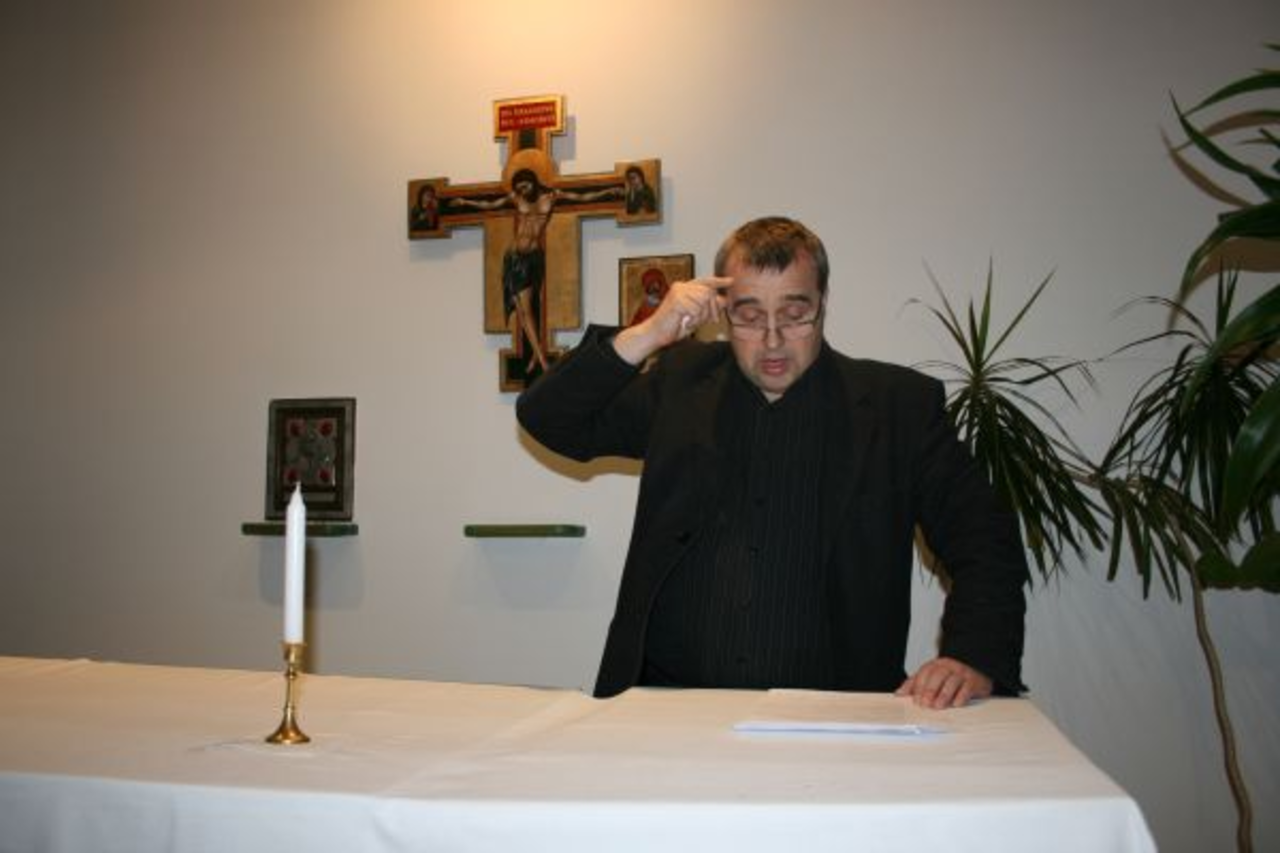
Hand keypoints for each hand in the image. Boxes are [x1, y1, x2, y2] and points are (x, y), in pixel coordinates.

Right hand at [613, 276, 732, 364]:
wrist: (656, 334)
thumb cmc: (674, 326)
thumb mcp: (696, 317)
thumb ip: (708, 308)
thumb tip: (724, 300)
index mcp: (685, 288)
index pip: (705, 281)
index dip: (719, 281)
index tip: (731, 281)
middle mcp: (681, 287)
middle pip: (709, 292)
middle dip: (713, 309)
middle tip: (711, 321)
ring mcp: (678, 292)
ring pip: (704, 300)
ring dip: (701, 316)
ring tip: (690, 321)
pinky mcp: (676, 300)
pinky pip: (696, 309)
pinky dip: (693, 319)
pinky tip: (684, 322)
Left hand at [895, 657, 992, 708]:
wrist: (977, 674)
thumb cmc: (951, 680)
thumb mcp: (932, 679)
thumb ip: (915, 685)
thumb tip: (899, 694)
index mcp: (936, 665)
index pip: (924, 673)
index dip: (919, 687)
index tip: (915, 701)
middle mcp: (949, 667)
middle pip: (937, 675)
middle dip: (930, 691)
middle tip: (925, 705)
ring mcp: (962, 673)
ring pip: (952, 681)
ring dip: (944, 695)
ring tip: (938, 706)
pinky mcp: (974, 681)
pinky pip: (967, 688)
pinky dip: (961, 696)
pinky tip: (956, 704)